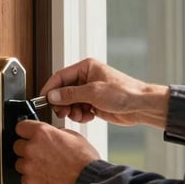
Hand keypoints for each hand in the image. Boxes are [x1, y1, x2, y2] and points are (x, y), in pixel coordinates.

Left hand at [13, 119, 99, 183]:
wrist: (89, 183)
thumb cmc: (85, 161)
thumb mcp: (73, 136)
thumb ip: (55, 133)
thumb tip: (50, 134)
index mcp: (42, 133)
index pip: (20, 127)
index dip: (25, 131)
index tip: (27, 135)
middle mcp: (32, 148)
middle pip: (17, 146)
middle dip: (27, 149)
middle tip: (40, 154)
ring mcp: (29, 166)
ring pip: (20, 163)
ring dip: (29, 165)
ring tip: (45, 168)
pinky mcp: (30, 182)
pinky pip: (25, 178)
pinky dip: (32, 178)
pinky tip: (46, 177)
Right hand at [40, 57, 169, 128]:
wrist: (141, 106)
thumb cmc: (124, 92)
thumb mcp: (94, 92)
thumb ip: (70, 94)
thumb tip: (52, 96)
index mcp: (86, 68)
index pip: (60, 76)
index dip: (50, 88)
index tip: (43, 100)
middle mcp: (86, 78)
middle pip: (63, 91)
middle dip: (62, 103)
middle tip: (62, 112)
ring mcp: (90, 91)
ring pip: (70, 102)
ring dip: (72, 111)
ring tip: (80, 114)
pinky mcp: (94, 103)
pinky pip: (79, 110)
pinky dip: (81, 115)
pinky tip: (89, 116)